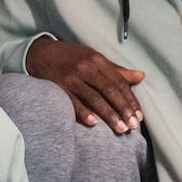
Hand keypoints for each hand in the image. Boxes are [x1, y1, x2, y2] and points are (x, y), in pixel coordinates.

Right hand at [25, 38, 143, 131]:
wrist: (40, 53)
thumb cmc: (70, 57)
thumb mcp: (94, 58)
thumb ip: (116, 70)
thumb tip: (141, 76)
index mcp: (98, 60)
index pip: (119, 82)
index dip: (131, 100)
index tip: (139, 116)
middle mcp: (86, 68)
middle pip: (110, 90)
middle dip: (123, 109)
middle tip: (133, 126)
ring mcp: (72, 77)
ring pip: (94, 97)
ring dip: (109, 114)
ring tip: (120, 128)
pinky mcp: (58, 86)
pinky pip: (72, 101)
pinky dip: (83, 112)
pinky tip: (93, 123)